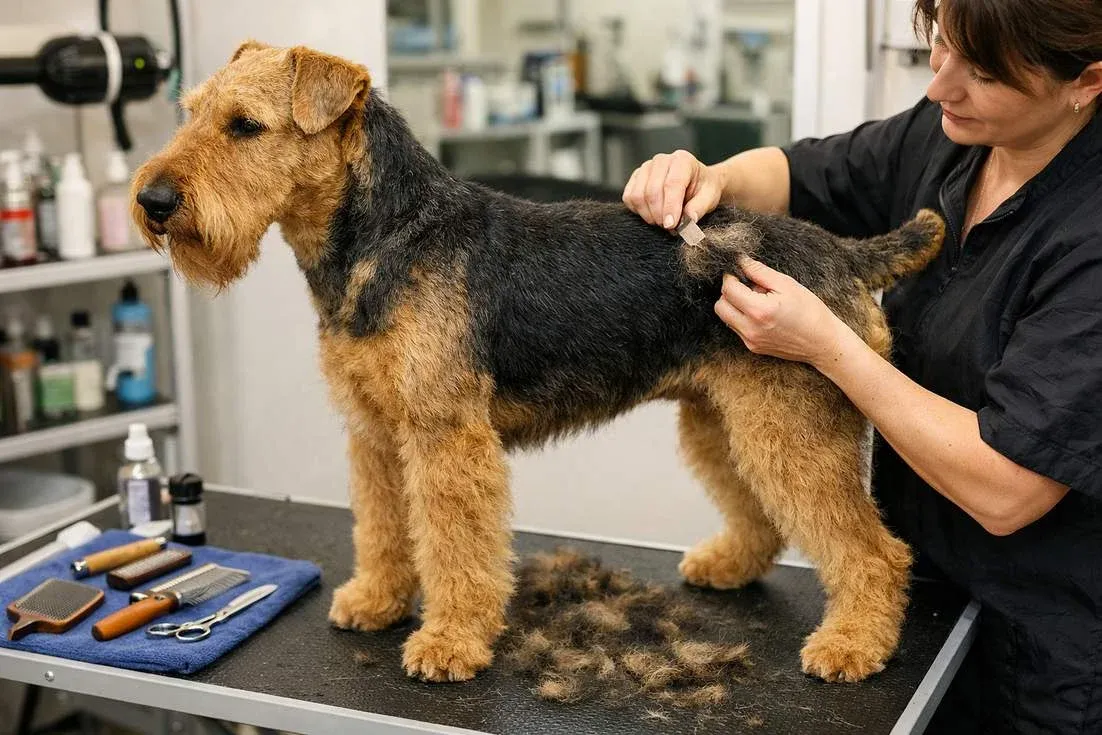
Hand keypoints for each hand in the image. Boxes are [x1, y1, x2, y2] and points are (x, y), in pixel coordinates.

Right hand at [622, 150, 724, 229]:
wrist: (696, 183)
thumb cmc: (703, 189)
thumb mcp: (710, 197)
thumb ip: (700, 207)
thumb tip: (689, 219)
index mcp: (682, 161)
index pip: (672, 184)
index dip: (670, 207)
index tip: (671, 225)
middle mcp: (661, 160)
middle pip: (652, 191)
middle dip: (659, 215)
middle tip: (669, 227)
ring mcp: (645, 168)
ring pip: (638, 196)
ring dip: (648, 215)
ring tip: (662, 221)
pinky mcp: (635, 178)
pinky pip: (629, 198)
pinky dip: (638, 211)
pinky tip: (652, 214)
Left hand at [714, 257, 848, 367]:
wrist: (822, 342)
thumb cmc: (809, 310)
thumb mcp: (786, 284)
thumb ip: (759, 272)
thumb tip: (740, 260)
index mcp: (759, 310)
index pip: (728, 289)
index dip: (731, 276)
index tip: (740, 271)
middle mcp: (750, 328)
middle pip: (720, 306)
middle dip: (729, 292)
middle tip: (748, 285)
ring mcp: (750, 340)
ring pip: (726, 318)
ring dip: (734, 305)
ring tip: (757, 300)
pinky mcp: (753, 347)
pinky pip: (737, 328)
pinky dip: (742, 317)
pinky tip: (761, 313)